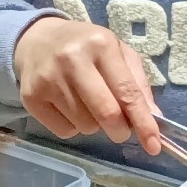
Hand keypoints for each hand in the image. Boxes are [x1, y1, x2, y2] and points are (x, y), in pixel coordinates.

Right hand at [12, 18, 160, 151]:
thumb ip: (137, 84)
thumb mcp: (117, 53)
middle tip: (121, 129)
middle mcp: (73, 59)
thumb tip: (154, 118)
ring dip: (95, 125)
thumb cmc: (86, 48)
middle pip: (106, 113)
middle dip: (120, 130)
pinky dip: (74, 127)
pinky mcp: (32, 98)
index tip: (154, 145)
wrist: (37, 40)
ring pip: (86, 126)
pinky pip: (65, 131)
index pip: (127, 91)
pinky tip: (69, 108)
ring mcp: (49, 79)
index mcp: (101, 44)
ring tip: (88, 105)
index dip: (143, 122)